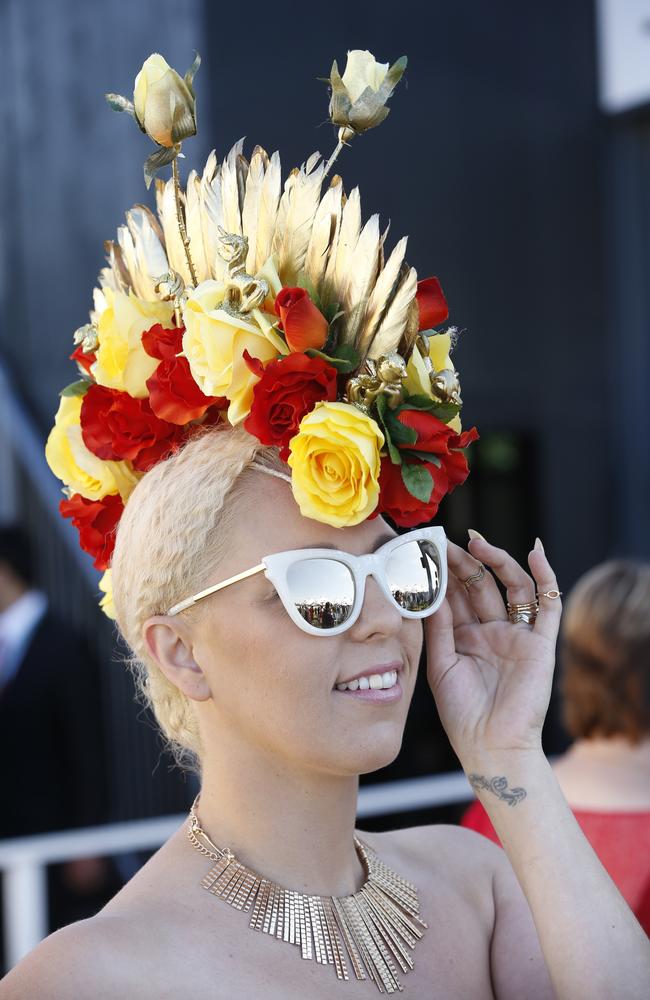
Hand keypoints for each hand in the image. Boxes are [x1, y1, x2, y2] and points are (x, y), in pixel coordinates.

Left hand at [425, 533, 561, 764]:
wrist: (491, 747)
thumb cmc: (462, 714)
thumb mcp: (440, 664)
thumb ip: (438, 627)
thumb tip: (430, 588)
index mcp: (467, 638)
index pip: (457, 595)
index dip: (446, 573)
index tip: (428, 549)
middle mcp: (493, 632)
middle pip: (481, 586)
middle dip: (466, 562)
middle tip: (448, 542)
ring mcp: (518, 636)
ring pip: (512, 587)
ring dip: (498, 562)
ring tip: (477, 543)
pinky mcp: (541, 644)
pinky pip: (549, 605)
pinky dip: (546, 577)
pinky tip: (535, 553)